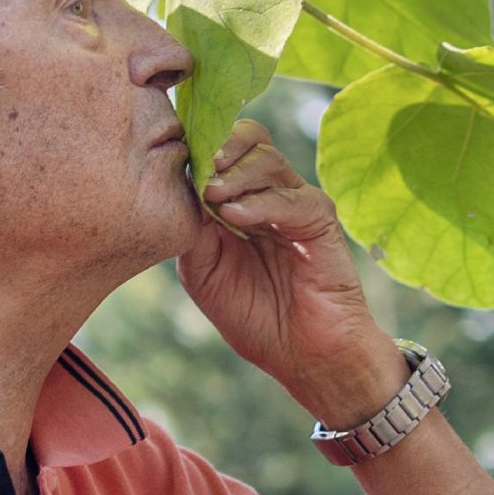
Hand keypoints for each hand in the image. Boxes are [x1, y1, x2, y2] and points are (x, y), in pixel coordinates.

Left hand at [175, 120, 405, 421]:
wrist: (301, 354)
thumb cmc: (253, 315)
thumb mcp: (203, 270)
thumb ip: (191, 227)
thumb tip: (175, 185)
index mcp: (239, 200)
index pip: (222, 151)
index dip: (198, 145)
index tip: (173, 151)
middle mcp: (268, 194)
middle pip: (248, 140)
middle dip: (219, 147)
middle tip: (199, 166)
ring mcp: (296, 203)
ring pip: (267, 160)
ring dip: (235, 174)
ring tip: (212, 196)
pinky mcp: (320, 219)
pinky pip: (290, 198)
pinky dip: (259, 203)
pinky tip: (235, 217)